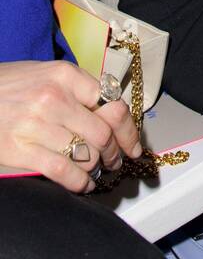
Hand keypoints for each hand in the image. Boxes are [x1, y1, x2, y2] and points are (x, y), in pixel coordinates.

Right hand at [0, 60, 141, 191]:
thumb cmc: (7, 87)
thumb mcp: (43, 74)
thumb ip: (77, 88)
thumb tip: (111, 109)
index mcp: (64, 75)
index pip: (112, 103)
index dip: (128, 129)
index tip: (133, 143)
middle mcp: (53, 97)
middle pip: (103, 133)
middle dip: (115, 153)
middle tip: (115, 161)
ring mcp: (36, 125)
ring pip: (87, 155)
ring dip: (98, 169)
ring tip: (97, 172)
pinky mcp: (21, 150)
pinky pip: (64, 172)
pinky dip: (80, 182)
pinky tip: (82, 184)